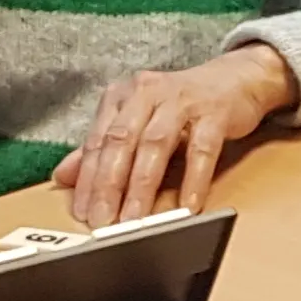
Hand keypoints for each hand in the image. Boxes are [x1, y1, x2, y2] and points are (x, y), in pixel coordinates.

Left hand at [54, 45, 297, 225]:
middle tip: (103, 220)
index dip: (88, 179)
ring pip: (155, 144)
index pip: (98, 141)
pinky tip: (187, 205)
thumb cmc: (183, 105)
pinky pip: (202, 149)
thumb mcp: (139, 122)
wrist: (237, 79)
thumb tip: (63, 177)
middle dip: (109, 185)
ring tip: (136, 219)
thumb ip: (103, 148)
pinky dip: (193, 180)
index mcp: (123, 96)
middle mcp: (148, 93)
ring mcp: (182, 100)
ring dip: (143, 186)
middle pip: (121, 141)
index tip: (82, 212)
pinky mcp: (215, 112)